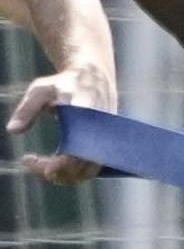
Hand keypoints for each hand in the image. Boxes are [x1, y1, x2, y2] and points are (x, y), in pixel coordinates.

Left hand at [6, 65, 116, 183]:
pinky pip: (91, 165)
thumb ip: (27, 110)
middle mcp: (101, 129)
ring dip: (65, 175)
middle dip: (59, 173)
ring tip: (41, 165)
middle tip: (32, 162)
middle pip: (85, 165)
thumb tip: (12, 131)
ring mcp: (105, 137)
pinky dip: (72, 170)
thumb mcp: (41, 90)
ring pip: (89, 169)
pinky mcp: (104, 142)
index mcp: (88, 116)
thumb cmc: (64, 83)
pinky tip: (52, 163)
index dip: (60, 164)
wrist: (93, 74)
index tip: (33, 161)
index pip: (78, 150)